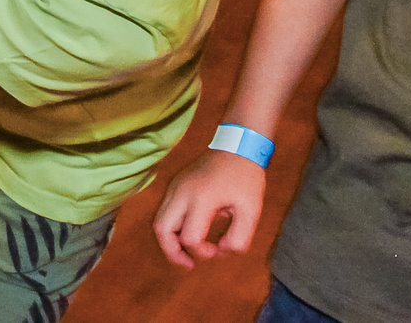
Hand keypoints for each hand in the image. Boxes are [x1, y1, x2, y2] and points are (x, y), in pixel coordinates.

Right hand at [152, 148, 267, 268]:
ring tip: (186, 254)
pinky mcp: (175, 184)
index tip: (219, 250)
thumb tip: (221, 251)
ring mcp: (175, 186)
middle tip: (188, 264)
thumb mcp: (251, 211)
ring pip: (159, 221)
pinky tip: (189, 233)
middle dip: (172, 252)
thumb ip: (239, 238)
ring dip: (170, 241)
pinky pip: (166, 211)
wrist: (237, 145)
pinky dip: (173, 227)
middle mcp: (182, 192)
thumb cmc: (245, 177)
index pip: (190, 237)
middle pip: (162, 230)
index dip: (203, 252)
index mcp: (201, 198)